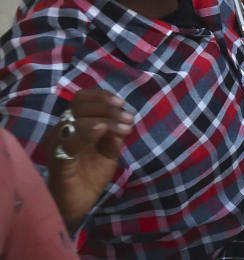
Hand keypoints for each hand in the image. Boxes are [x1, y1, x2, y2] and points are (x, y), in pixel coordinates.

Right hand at [44, 90, 133, 231]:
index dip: (101, 97)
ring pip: (76, 121)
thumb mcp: (109, 151)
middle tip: (128, 118)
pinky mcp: (57, 162)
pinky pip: (69, 143)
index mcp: (71, 125)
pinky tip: (102, 129)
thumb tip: (124, 120)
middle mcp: (60, 132)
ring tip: (125, 127)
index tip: (122, 103)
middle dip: (108, 109)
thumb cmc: (90, 175)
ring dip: (104, 119)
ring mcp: (56, 146)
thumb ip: (115, 135)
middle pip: (79, 106)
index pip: (81, 100)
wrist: (77, 205)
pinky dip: (87, 132)